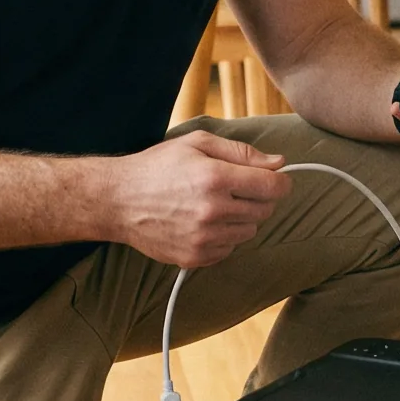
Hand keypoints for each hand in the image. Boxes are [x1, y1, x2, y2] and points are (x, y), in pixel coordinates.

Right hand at [94, 130, 291, 267]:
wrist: (118, 200)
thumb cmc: (157, 167)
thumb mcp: (197, 143)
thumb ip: (242, 152)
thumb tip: (278, 163)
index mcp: (215, 178)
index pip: (272, 186)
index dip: (281, 181)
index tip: (276, 179)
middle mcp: (213, 211)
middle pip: (265, 210)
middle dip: (259, 197)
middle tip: (238, 188)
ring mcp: (204, 238)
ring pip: (249, 232)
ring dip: (241, 218)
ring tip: (216, 204)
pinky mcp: (195, 257)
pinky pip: (229, 249)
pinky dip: (224, 237)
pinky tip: (203, 222)